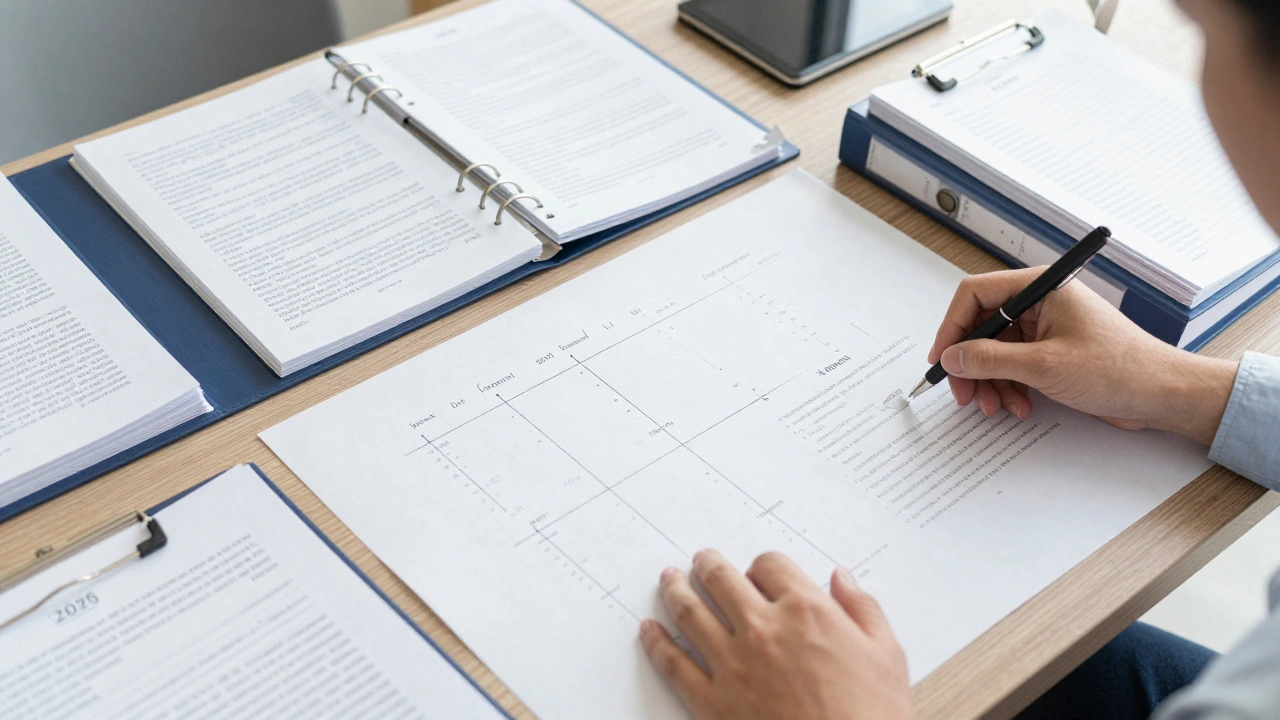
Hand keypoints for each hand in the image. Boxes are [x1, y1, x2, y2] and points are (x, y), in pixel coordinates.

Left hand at [639, 550, 913, 719]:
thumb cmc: (872, 717)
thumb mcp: (887, 655)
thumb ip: (863, 609)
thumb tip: (841, 578)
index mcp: (806, 611)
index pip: (770, 565)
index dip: (762, 565)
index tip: (758, 572)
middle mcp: (763, 629)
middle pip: (721, 580)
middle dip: (708, 565)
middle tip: (701, 560)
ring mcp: (733, 664)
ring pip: (690, 613)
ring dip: (675, 590)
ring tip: (668, 579)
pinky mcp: (711, 701)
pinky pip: (673, 663)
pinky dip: (656, 642)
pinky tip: (649, 631)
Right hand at [927, 268, 1237, 444]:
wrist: (1162, 394)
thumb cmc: (1118, 369)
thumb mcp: (1044, 366)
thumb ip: (989, 359)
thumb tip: (951, 357)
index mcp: (1042, 288)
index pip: (976, 294)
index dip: (952, 327)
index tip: (942, 359)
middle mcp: (1041, 302)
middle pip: (983, 327)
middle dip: (971, 365)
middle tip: (964, 395)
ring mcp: (1047, 328)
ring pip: (996, 352)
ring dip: (991, 383)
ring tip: (998, 408)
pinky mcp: (1053, 352)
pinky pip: (1014, 366)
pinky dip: (1010, 388)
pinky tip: (1019, 407)